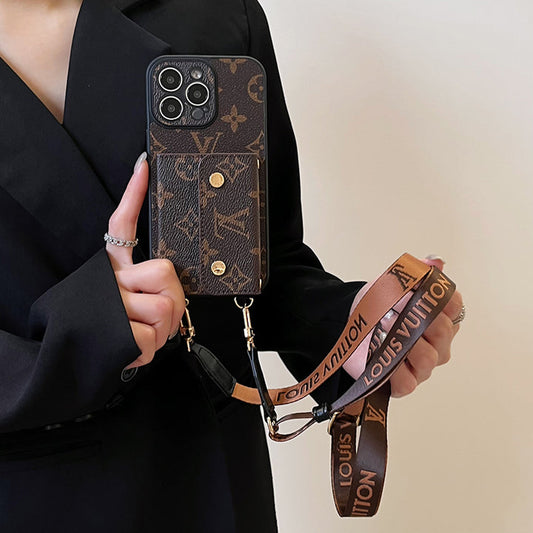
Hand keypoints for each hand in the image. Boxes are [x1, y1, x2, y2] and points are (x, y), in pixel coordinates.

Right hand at [106, 153, 185, 368]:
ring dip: (164, 329)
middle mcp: (109, 279)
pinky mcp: (116, 333)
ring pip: (166, 308)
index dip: (134, 195)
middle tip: (157, 315)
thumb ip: (151, 288)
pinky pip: (156, 338)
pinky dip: (151, 349)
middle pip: (166, 272)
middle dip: (174, 299)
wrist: (75, 357)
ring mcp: (111, 305)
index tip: (144, 166)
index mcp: (113, 267)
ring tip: (142, 333)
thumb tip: (171, 287)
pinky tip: (132, 347)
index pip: (122, 224)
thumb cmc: (113, 327)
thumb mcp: (130, 301)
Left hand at [343, 256, 462, 397]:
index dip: (441, 298)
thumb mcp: (393, 284)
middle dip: (420, 317)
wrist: (351, 325)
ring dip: (405, 341)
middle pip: (443, 331)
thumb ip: (417, 273)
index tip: (420, 290)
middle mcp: (438, 343)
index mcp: (442, 317)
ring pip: (428, 358)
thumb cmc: (377, 307)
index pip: (454, 306)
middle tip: (398, 308)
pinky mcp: (404, 383)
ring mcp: (423, 365)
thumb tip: (436, 262)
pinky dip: (395, 370)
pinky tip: (383, 356)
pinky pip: (408, 382)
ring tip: (386, 325)